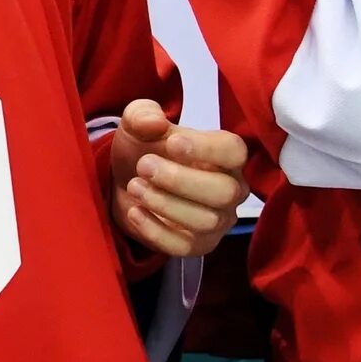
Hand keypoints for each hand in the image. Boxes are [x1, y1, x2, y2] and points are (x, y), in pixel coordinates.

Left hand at [104, 100, 248, 256]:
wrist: (126, 181)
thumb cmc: (145, 149)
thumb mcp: (137, 124)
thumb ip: (142, 114)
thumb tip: (154, 122)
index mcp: (225, 154)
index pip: (234, 151)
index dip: (206, 148)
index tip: (172, 143)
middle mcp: (230, 189)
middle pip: (223, 191)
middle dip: (180, 179)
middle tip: (144, 166)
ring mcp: (217, 220)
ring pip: (206, 220)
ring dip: (165, 203)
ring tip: (135, 186)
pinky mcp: (197, 245)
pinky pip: (184, 246)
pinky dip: (155, 231)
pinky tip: (135, 212)